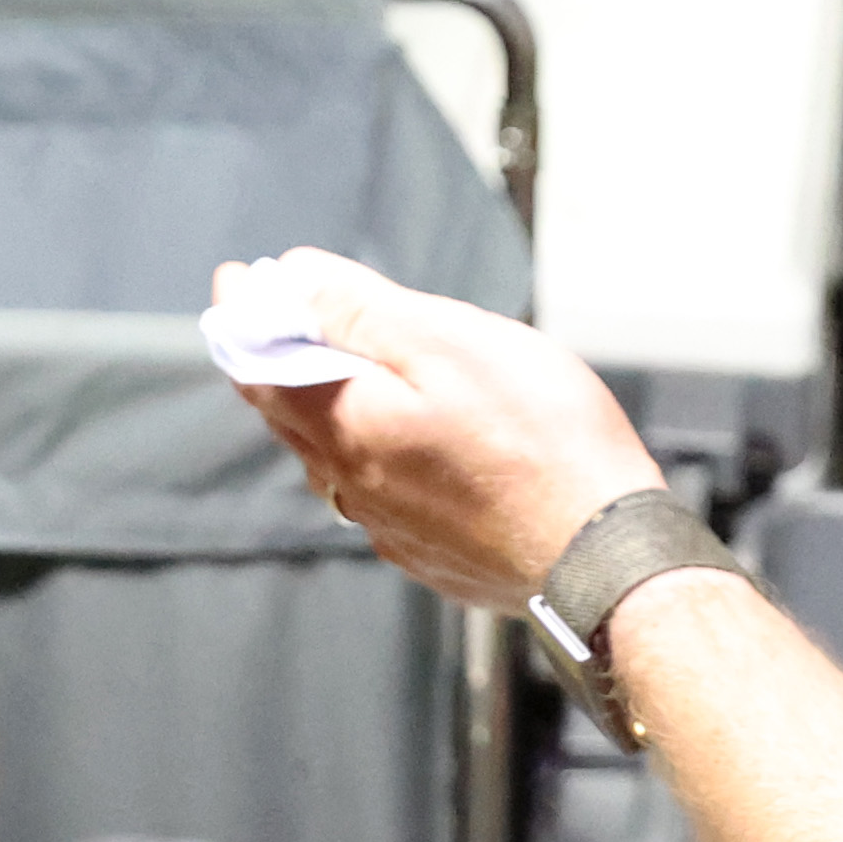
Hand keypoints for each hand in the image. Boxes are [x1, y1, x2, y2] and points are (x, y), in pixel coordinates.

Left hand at [221, 249, 668, 612]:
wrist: (607, 562)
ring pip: (331, 458)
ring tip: (331, 367)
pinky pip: (375, 495)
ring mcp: (393, 528)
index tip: (236, 279)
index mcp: (345, 430)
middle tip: (274, 314)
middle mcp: (354, 487)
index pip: (261, 367)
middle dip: (276, 357)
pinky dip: (366, 451)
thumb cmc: (540, 443)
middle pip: (291, 414)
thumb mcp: (449, 344)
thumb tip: (292, 279)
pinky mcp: (434, 554)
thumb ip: (361, 311)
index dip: (243, 317)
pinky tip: (396, 440)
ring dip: (319, 407)